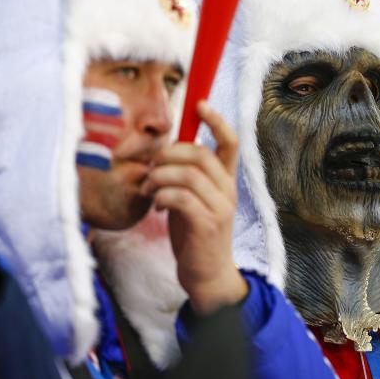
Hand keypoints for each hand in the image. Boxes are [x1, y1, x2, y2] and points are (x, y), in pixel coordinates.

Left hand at [142, 101, 247, 314]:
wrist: (206, 274)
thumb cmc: (195, 234)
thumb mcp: (193, 199)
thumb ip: (186, 177)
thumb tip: (163, 152)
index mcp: (226, 181)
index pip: (230, 142)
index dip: (216, 120)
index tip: (199, 103)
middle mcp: (228, 190)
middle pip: (200, 154)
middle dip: (169, 153)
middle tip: (151, 166)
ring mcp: (220, 208)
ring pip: (188, 174)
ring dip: (160, 177)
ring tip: (149, 188)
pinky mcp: (207, 224)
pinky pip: (181, 197)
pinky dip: (163, 196)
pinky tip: (157, 204)